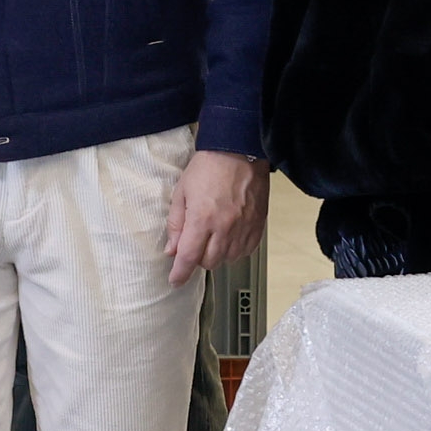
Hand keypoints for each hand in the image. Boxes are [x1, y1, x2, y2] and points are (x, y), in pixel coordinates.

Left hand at [163, 149, 269, 283]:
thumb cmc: (208, 167)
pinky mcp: (258, 225)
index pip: (189, 257)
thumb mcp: (182, 192)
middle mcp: (225, 227)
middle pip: (209, 262)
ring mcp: (244, 227)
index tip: (176, 280)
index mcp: (202, 219)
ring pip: (229, 259)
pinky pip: (246, 251)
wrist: (240, 150)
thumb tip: (172, 250)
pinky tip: (230, 238)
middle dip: (198, 259)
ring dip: (217, 255)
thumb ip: (176, 223)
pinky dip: (236, 250)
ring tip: (213, 237)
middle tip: (196, 243)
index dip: (180, 273)